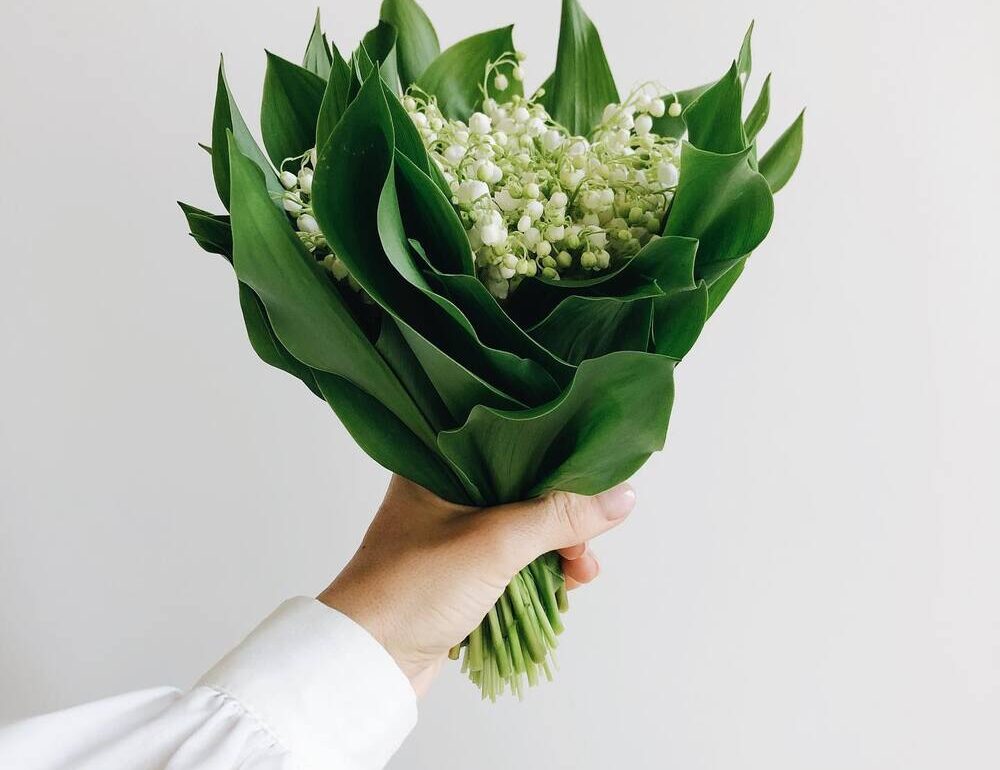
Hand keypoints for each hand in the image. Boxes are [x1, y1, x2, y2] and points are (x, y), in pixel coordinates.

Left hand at [318, 475, 635, 695]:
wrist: (365, 662)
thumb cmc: (413, 587)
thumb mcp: (495, 542)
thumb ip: (559, 516)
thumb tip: (621, 494)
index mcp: (435, 465)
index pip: (510, 444)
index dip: (556, 460)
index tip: (594, 480)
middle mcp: (442, 494)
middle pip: (524, 490)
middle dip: (564, 516)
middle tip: (587, 539)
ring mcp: (452, 538)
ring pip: (522, 531)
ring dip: (557, 549)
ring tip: (580, 569)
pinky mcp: (460, 576)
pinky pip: (513, 564)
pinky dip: (540, 574)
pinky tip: (564, 585)